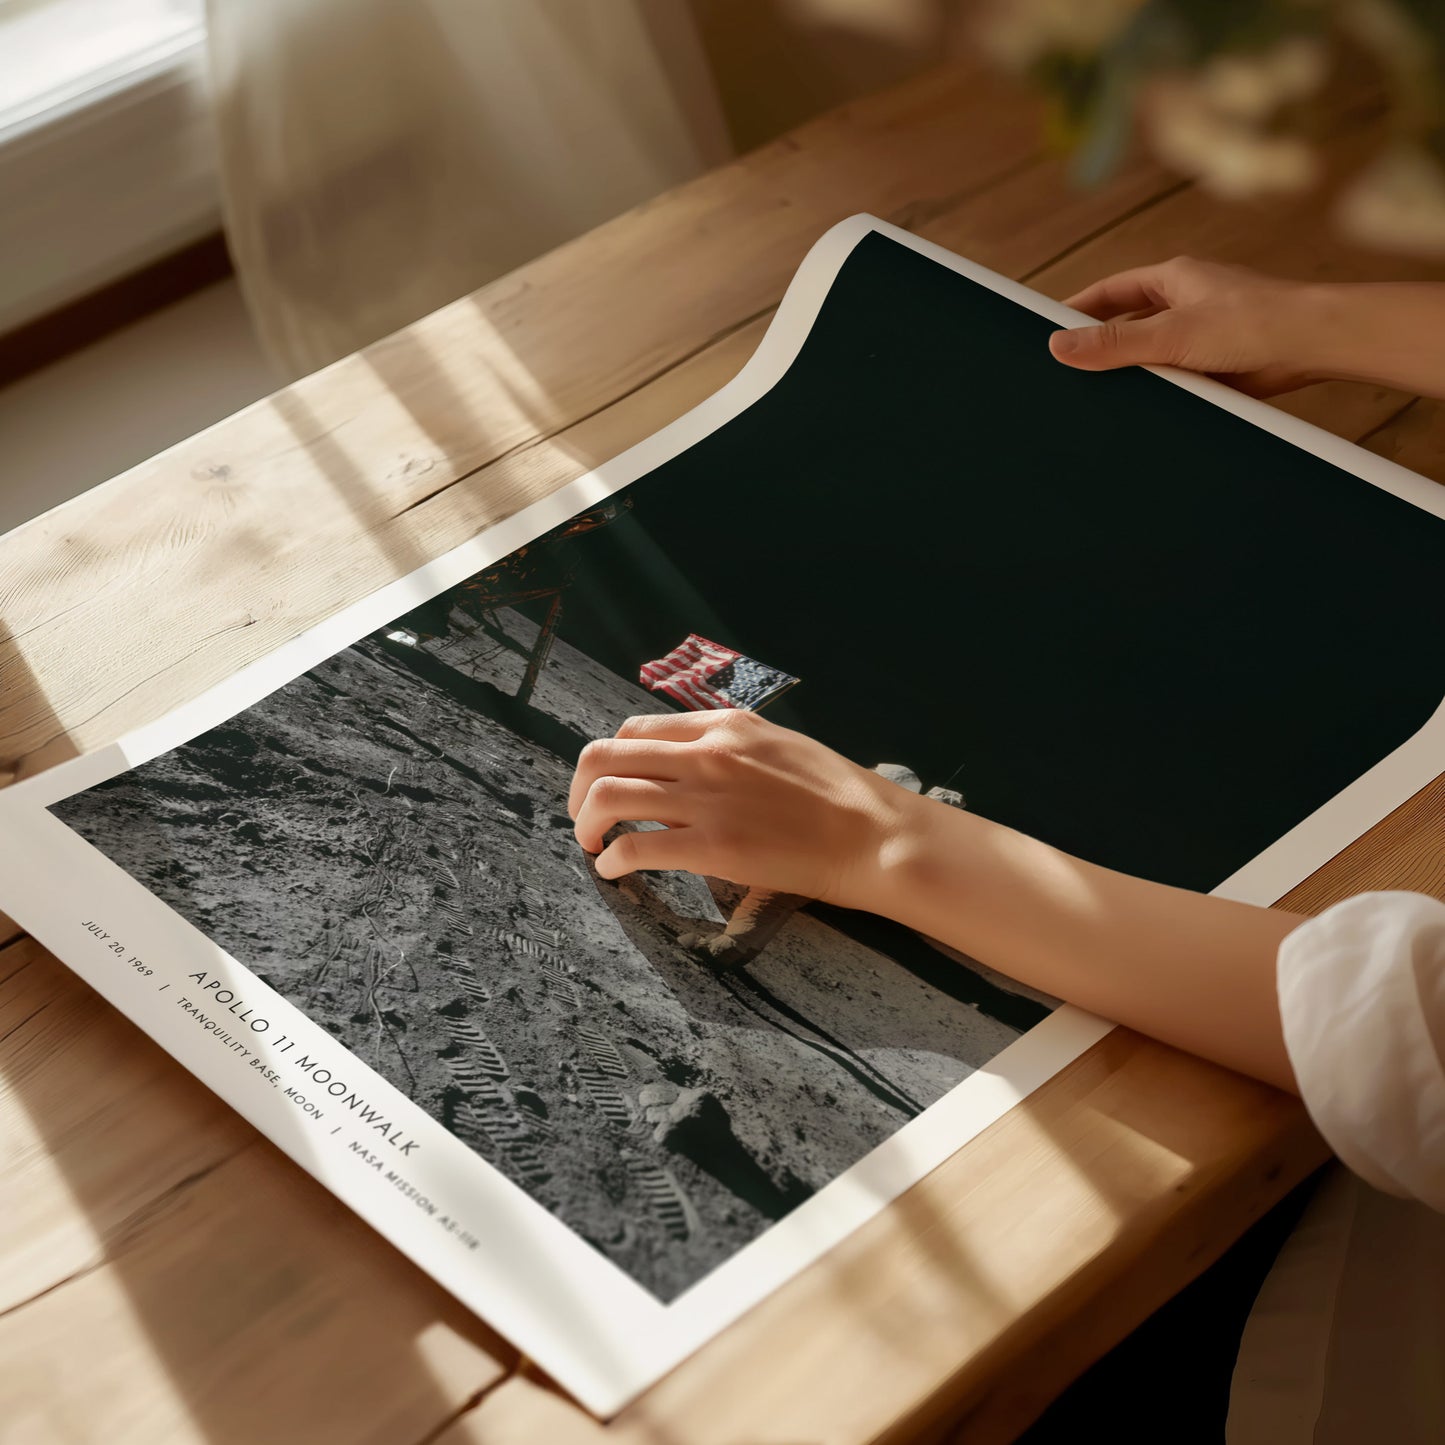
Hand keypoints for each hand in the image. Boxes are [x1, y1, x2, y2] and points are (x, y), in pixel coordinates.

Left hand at [567, 710, 916, 902]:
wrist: (873, 833)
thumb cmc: (836, 795)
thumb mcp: (777, 746)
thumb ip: (727, 749)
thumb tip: (685, 768)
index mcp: (722, 726)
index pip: (635, 730)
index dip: (609, 760)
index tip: (608, 785)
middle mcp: (706, 753)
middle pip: (604, 756)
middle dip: (580, 790)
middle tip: (584, 818)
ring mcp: (707, 799)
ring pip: (608, 796)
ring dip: (587, 824)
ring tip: (593, 845)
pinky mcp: (713, 846)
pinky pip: (635, 847)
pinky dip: (612, 860)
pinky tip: (615, 871)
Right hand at [1049, 256, 1320, 396]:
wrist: (1315, 345)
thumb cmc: (1256, 321)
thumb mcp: (1170, 334)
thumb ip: (1114, 343)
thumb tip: (1060, 346)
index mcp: (1174, 278)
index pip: (1110, 292)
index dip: (1077, 310)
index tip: (1049, 330)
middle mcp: (1187, 302)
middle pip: (1128, 323)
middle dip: (1101, 345)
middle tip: (1068, 369)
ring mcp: (1203, 333)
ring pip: (1152, 354)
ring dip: (1134, 373)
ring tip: (1103, 396)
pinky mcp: (1219, 364)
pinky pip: (1177, 378)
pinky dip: (1162, 391)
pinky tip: (1147, 408)